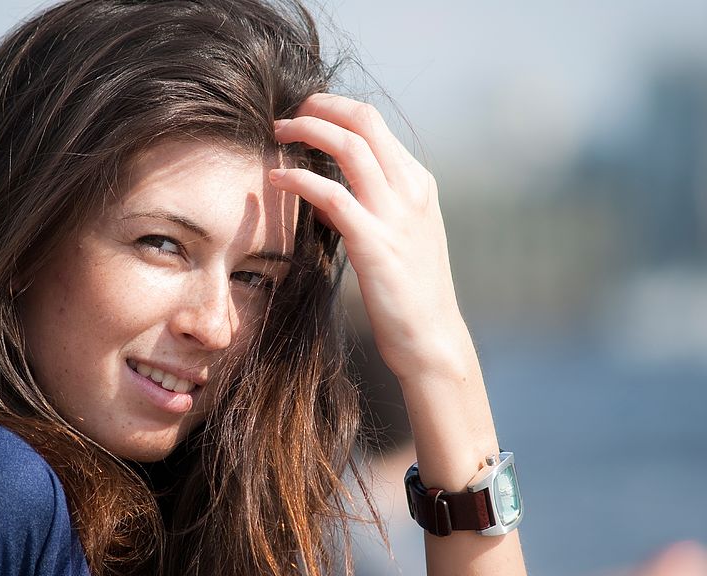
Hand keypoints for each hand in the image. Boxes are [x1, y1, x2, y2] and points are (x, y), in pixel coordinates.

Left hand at [270, 93, 467, 379]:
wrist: (430, 337)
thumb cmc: (407, 291)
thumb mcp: (393, 237)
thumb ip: (364, 208)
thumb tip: (322, 195)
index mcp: (417, 184)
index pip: (375, 124)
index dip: (335, 109)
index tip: (306, 112)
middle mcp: (410, 190)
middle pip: (364, 121)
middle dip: (320, 107)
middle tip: (287, 115)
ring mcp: (396, 215)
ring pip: (349, 146)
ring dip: (307, 131)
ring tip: (277, 133)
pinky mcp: (374, 242)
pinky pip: (330, 195)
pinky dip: (299, 180)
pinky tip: (276, 179)